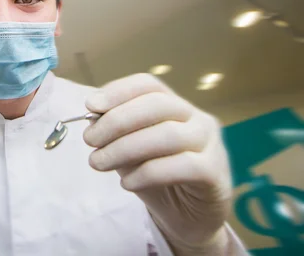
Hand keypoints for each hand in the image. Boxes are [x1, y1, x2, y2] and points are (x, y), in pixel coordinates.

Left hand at [83, 73, 233, 253]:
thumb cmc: (156, 178)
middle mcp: (197, 118)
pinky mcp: (215, 173)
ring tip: (98, 162)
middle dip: (116, 120)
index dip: (118, 90)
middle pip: (157, 105)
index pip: (149, 84)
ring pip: (167, 135)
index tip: (90, 105)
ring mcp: (210, 144)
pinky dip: (147, 173)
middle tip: (89, 140)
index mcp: (176, 106)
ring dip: (124, 148)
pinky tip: (126, 183)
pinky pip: (181, 166)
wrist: (187, 219)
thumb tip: (92, 119)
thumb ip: (116, 133)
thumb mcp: (130, 151)